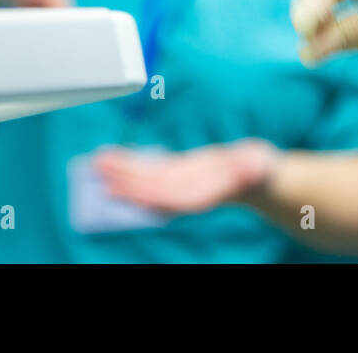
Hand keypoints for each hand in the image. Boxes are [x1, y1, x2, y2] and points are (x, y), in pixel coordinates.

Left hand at [93, 140, 278, 213]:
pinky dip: (129, 165)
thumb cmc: (261, 171)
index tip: (128, 193)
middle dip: (127, 184)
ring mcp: (178, 184)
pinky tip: (110, 159)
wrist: (256, 176)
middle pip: (153, 191)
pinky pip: (147, 171)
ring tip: (96, 164)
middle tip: (101, 175)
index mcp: (205, 194)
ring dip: (121, 173)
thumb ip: (256, 167)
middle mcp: (187, 192)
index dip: (150, 195)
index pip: (173, 198)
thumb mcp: (261, 166)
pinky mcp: (174, 174)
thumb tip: (256, 165)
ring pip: (145, 181)